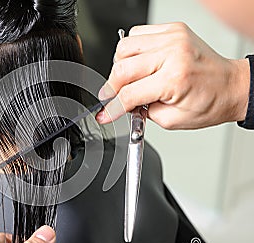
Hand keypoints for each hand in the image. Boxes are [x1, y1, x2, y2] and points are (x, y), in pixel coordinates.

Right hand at [96, 22, 249, 129]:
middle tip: (111, 97)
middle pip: (122, 68)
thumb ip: (143, 111)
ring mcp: (172, 37)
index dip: (112, 107)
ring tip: (128, 79)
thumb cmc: (210, 103)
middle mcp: (172, 53)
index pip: (129, 94)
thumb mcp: (172, 120)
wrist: (231, 86)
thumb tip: (122, 104)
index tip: (104, 113)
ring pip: (125, 47)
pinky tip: (139, 62)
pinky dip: (131, 50)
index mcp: (174, 79)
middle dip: (111, 87)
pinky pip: (137, 34)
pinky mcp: (172, 30)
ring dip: (120, 66)